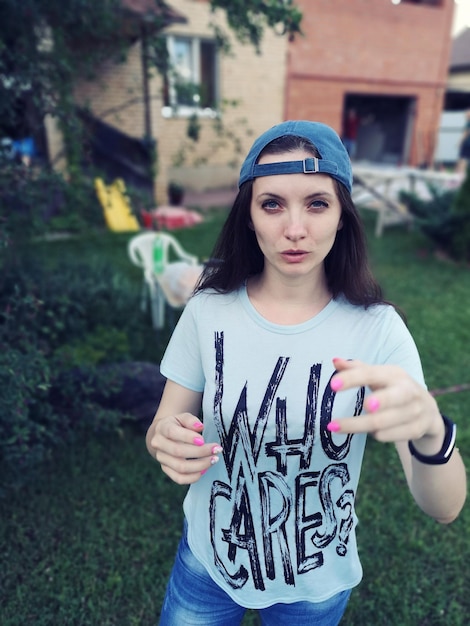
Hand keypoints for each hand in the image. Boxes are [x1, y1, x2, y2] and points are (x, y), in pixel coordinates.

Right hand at [150, 412, 222, 484]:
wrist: (164, 436)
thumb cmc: (177, 425)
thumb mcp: (183, 417)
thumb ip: (191, 420)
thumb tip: (200, 427)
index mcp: (162, 428)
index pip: (172, 433)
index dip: (188, 437)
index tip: (203, 440)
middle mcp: (159, 444)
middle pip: (178, 452)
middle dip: (200, 452)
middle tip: (216, 449)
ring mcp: (162, 459)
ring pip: (180, 467)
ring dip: (200, 465)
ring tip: (214, 459)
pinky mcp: (166, 470)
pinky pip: (180, 478)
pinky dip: (194, 477)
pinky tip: (205, 469)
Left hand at [327, 358, 442, 446]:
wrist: (428, 411)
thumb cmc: (394, 389)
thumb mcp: (379, 376)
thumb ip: (357, 369)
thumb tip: (335, 361)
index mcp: (395, 374)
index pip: (371, 374)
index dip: (353, 378)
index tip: (333, 385)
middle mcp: (408, 391)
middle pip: (393, 397)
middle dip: (382, 400)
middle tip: (366, 405)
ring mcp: (415, 411)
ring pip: (384, 422)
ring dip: (359, 426)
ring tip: (338, 426)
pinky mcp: (417, 429)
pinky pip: (390, 436)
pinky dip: (376, 435)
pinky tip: (371, 432)